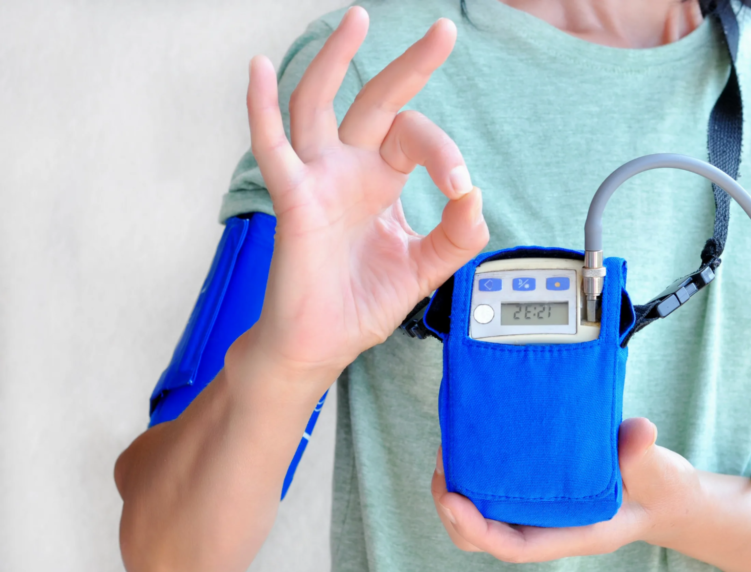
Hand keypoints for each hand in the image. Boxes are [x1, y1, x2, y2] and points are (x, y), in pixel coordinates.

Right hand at [245, 8, 487, 382]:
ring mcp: (318, 180)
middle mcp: (350, 170)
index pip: (417, 140)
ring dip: (335, 60)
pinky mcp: (293, 201)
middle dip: (411, 65)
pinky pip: (272, 148)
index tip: (461, 188)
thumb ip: (455, 236)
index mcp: (383, 181)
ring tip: (358, 19)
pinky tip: (260, 68)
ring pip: (319, 104)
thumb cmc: (361, 303)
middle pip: (377, 102)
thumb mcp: (423, 269)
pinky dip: (262, 108)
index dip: (444, 154)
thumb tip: (476, 198)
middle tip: (444, 30)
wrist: (321, 344)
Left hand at [431, 418, 705, 561]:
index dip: (477, 528)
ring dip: (455, 488)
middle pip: (482, 538)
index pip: (512, 546)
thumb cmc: (658, 488)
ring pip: (480, 516)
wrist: (664, 494)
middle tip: (443, 460)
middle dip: (452, 508)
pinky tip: (471, 438)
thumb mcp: (658, 471)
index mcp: (572, 533)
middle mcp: (547, 527)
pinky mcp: (535, 492)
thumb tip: (640, 431)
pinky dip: (473, 473)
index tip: (452, 499)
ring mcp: (537, 512)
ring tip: (449, 446)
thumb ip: (643, 454)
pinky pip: (492, 493)